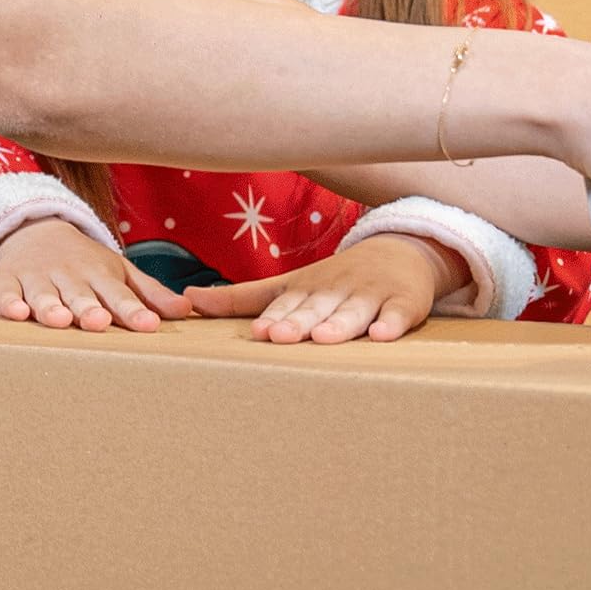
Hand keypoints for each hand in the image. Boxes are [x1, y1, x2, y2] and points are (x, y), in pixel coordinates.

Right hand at [0, 218, 188, 331]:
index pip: (119, 294)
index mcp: (100, 275)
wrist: (34, 230)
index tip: (148, 326)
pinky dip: (9, 302)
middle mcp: (69, 276)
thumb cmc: (84, 263)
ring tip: (59, 320)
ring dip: (50, 306)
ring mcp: (36, 277)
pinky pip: (5, 292)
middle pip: (80, 294)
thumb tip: (186, 310)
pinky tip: (16, 313)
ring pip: (43, 294)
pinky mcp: (6, 281)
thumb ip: (149, 294)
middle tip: (98, 322)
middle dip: (88, 308)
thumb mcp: (118, 272)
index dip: (133, 311)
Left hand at [188, 234, 474, 343]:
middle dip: (299, 321)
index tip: (260, 332)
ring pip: (353, 311)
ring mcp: (370, 295)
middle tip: (281, 337)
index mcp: (306, 288)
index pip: (288, 305)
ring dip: (339, 323)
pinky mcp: (403, 303)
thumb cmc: (334, 279)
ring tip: (323, 337)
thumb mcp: (289, 284)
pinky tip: (382, 335)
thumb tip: (187, 299)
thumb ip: (240, 297)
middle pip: (316, 307)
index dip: (275, 317)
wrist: (401, 252)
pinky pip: (398, 314)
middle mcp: (336, 289)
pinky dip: (391, 324)